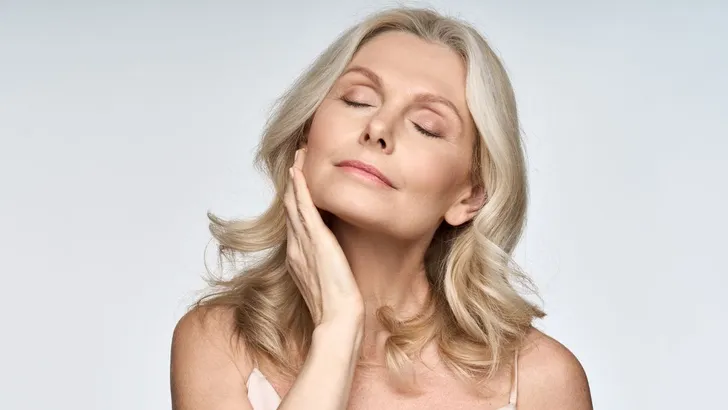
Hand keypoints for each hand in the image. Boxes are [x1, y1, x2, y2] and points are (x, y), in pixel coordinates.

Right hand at [284, 148, 363, 328]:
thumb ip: (324, 265)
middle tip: (296, 159)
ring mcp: (303, 242)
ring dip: (296, 178)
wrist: (339, 318)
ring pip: (295, 203)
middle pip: (290, 207)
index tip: (299, 180)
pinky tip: (299, 172)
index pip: (294, 221)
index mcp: (297, 256)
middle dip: (293, 183)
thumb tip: (331, 257)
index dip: (295, 199)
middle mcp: (296, 247)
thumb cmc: (336, 305)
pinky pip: (304, 208)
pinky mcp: (316, 240)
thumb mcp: (327, 280)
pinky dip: (301, 188)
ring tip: (297, 157)